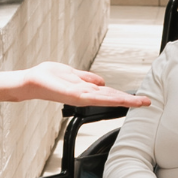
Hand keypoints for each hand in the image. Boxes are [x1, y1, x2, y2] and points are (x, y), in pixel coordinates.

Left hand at [19, 61, 150, 107]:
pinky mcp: (73, 96)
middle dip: (130, 101)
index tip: (140, 98)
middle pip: (112, 98)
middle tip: (147, 103)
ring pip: (106, 99)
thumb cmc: (47, 77)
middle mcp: (86, 95)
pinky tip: (117, 99)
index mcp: (86, 90)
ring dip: (123, 100)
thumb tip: (102, 81)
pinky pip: (93, 97)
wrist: (30, 81)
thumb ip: (87, 78)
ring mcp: (80, 97)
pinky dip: (106, 98)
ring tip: (138, 102)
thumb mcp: (72, 74)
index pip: (110, 93)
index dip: (125, 96)